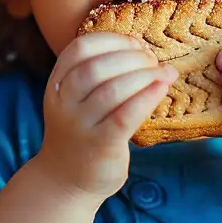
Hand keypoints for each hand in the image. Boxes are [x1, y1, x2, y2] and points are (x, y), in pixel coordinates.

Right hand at [38, 32, 175, 198]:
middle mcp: (64, 103)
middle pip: (96, 66)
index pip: (80, 48)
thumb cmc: (82, 135)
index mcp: (57, 85)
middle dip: (131, 57)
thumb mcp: (78, 101)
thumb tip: (145, 52)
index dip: (112, 40)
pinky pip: (124, 116)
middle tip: (153, 60)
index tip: (136, 43)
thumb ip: (98, 77)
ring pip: (111, 89)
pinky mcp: (100, 145)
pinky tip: (162, 89)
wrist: (66, 182)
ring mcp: (80, 125)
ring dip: (143, 75)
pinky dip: (145, 98)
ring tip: (164, 73)